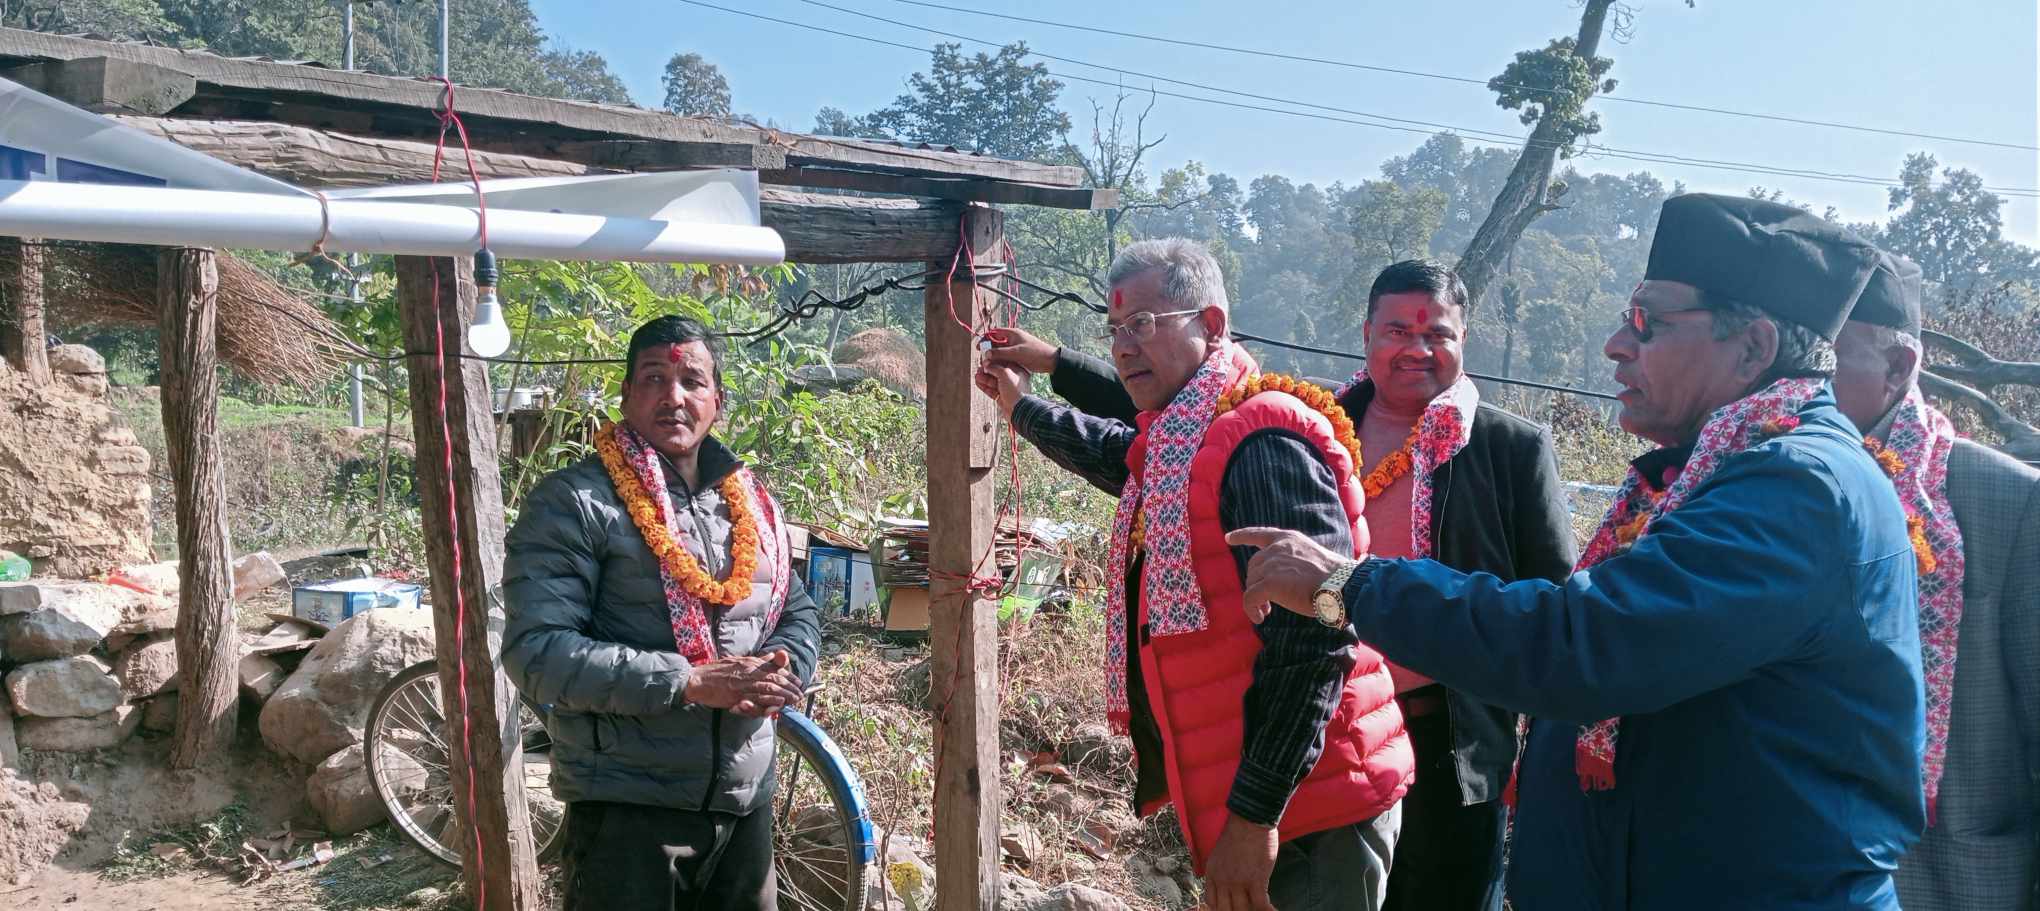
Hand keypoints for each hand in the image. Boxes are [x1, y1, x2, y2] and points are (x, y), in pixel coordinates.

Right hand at [683, 650, 802, 715]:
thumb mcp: (738, 662)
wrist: (696, 680)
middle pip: (774, 677)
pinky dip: (767, 700)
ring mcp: (741, 682)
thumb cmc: (715, 672)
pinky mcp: (735, 694)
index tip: (799, 682)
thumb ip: (756, 661)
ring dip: (783, 693)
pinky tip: (777, 703)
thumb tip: (772, 656)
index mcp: (749, 663)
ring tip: (794, 699)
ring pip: (767, 686)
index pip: (773, 668)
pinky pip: (754, 698)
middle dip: (789, 686)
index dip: (788, 675)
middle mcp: (748, 670)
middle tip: (800, 693)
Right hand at [973, 361, 1029, 417]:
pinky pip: (992, 390)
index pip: (1004, 363)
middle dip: (987, 371)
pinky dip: (985, 387)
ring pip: (993, 381)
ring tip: (976, 375)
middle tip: (979, 369)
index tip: (985, 361)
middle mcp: (1013, 379)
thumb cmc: (1016, 391)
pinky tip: (978, 382)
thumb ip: (995, 368)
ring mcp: (1007, 389)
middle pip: (998, 372)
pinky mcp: (1002, 397)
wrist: (1018, 409)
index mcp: (1018, 371)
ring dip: (984, 378)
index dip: (994, 361)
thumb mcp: (1005, 374)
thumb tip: (987, 365)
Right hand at [980, 327, 1058, 373]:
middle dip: (988, 350)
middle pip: (995, 343)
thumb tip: (986, 354)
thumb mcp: (1016, 353)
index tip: (979, 348)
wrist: (1050, 361)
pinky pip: (1005, 357)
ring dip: (994, 357)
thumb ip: (1000, 353)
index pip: (994, 333)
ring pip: (1000, 351)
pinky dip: (1000, 361)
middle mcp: (1012, 339)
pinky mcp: (1017, 356)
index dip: (985, 339)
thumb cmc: (1034, 353)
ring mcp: (1015, 348)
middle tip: (983, 359)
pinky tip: (996, 368)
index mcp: (1012, 333)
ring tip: (988, 365)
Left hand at [1202, 814, 1278, 910]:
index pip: (1211, 902)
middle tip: (1248, 908)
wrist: (1250, 820)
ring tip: (1261, 909)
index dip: (1221, 909)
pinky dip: (1268, 910)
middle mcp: (1222, 880)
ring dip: (1253, 910)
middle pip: (1226, 910)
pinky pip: (1260, 904)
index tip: (1231, 908)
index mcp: (1212, 873)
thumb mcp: (1220, 853)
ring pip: (1243, 910)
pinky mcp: (1256, 880)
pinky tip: (1274, 910)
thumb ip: (1221, 869)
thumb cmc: (1239, 832)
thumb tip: (1227, 882)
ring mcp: (1238, 882)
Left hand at [1226, 527, 1355, 622]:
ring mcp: (1272, 564)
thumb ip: (1293, 562)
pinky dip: (1251, 609)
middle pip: (1254, 566)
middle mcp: (1277, 548)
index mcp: (1288, 539)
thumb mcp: (1311, 559)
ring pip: (1251, 583)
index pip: (1260, 534)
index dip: (1242, 536)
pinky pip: (1250, 598)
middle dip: (1256, 583)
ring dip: (1256, 598)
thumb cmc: (1334, 578)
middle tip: (1267, 602)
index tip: (1229, 538)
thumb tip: (1280, 579)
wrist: (1342, 585)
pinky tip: (1259, 618)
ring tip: (1266, 611)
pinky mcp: (1269, 583)